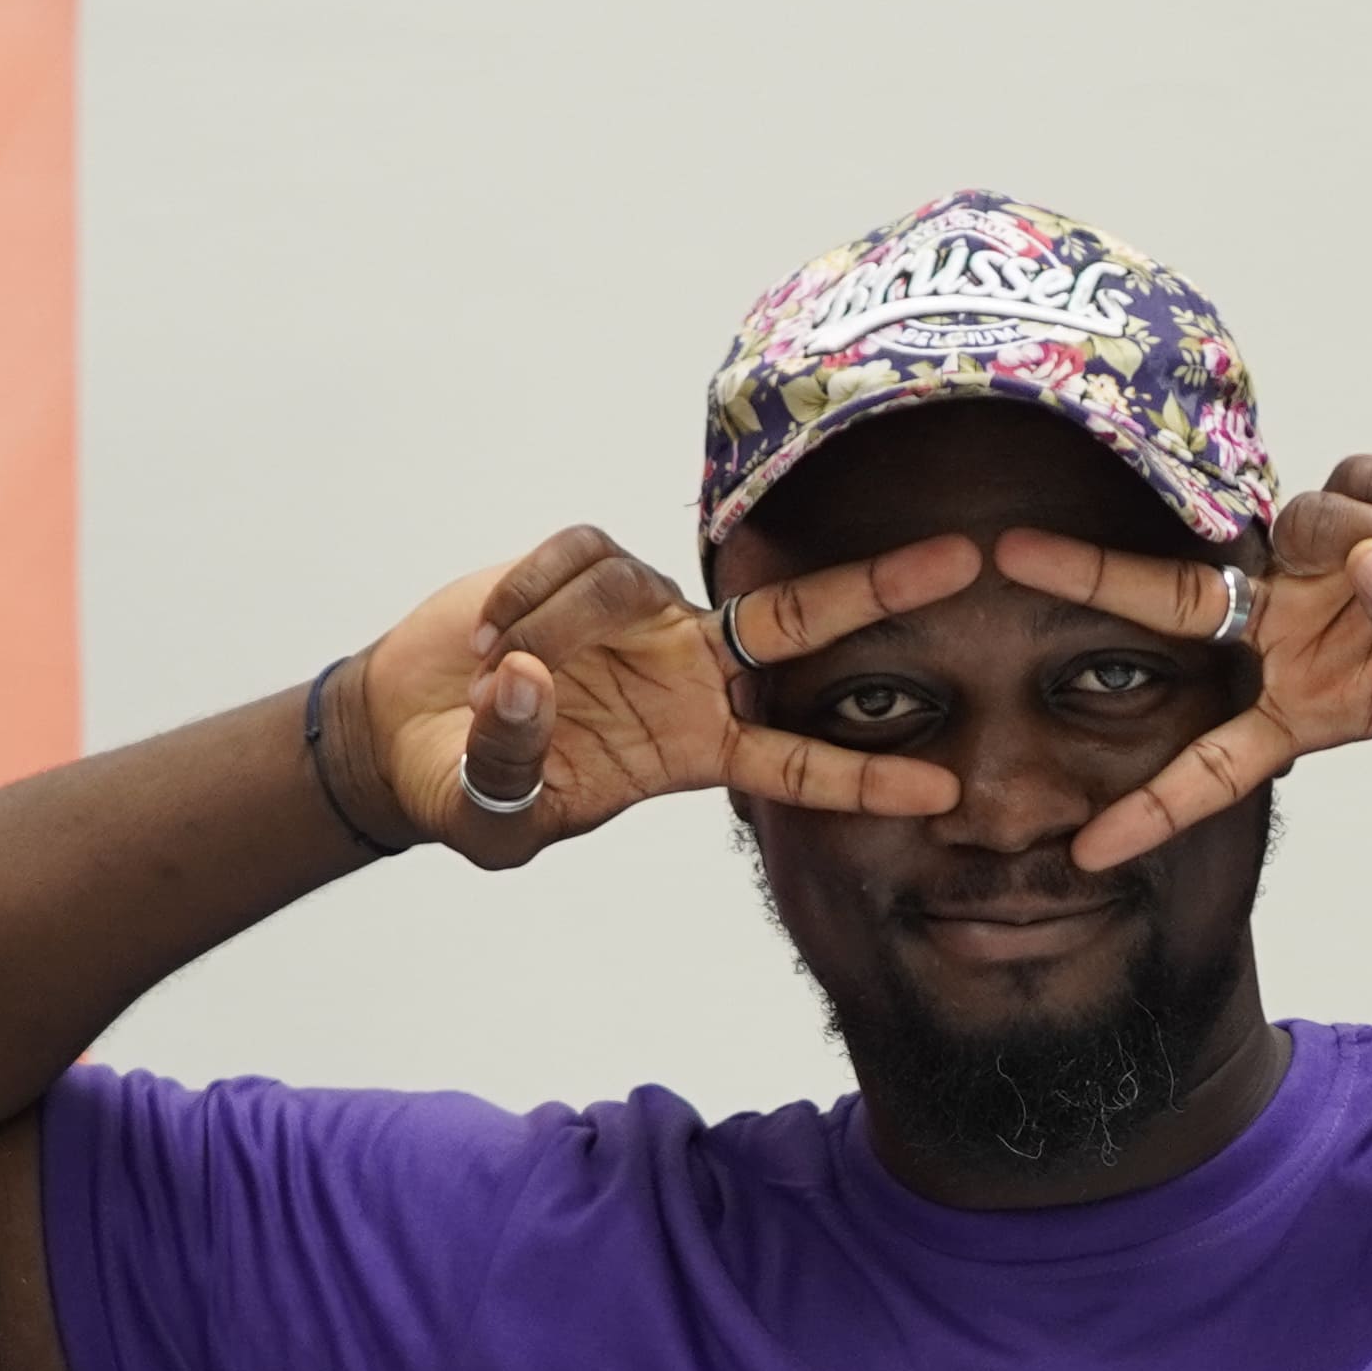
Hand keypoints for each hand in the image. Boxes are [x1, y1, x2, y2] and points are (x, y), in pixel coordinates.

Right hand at [346, 528, 970, 868]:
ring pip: (632, 588)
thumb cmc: (468, 788)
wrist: (406, 728)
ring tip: (488, 673)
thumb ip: (515, 765)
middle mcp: (686, 675)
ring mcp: (642, 616)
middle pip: (797, 624)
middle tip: (965, 562)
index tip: (942, 792)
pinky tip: (486, 636)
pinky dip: (525, 593)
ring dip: (554, 627)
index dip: (866, 776)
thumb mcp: (493, 813)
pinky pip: (577, 557)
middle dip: (879, 589)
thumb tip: (526, 683)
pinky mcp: (586, 568)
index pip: (796, 763)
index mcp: (691, 749)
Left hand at [983, 451, 1371, 871]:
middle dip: (1093, 578)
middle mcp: (1299, 629)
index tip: (1085, 851)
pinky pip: (1367, 481)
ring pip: (1308, 525)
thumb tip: (1368, 576)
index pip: (1213, 763)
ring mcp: (1328, 558)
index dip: (1152, 806)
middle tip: (1007, 555)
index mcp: (1314, 707)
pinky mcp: (1368, 491)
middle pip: (1175, 604)